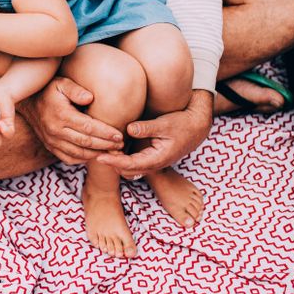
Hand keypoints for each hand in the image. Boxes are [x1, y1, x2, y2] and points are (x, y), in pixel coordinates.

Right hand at [19, 76, 122, 163]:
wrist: (27, 102)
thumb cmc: (49, 90)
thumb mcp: (61, 83)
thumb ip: (76, 89)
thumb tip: (90, 98)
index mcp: (61, 115)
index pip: (88, 127)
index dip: (105, 132)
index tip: (119, 135)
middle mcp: (55, 131)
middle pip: (86, 143)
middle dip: (106, 145)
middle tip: (121, 145)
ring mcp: (52, 141)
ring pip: (78, 154)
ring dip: (97, 154)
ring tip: (112, 151)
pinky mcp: (50, 147)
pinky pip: (68, 158)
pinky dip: (83, 159)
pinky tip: (95, 155)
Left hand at [95, 90, 212, 175]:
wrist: (197, 127)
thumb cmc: (182, 124)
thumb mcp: (165, 124)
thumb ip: (147, 128)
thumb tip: (129, 128)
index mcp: (156, 159)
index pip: (130, 165)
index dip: (113, 161)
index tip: (100, 156)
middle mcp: (153, 164)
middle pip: (126, 170)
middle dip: (111, 163)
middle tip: (97, 150)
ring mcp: (152, 163)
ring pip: (129, 169)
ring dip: (116, 162)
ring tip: (102, 149)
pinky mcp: (150, 158)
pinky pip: (133, 163)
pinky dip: (122, 158)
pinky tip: (114, 147)